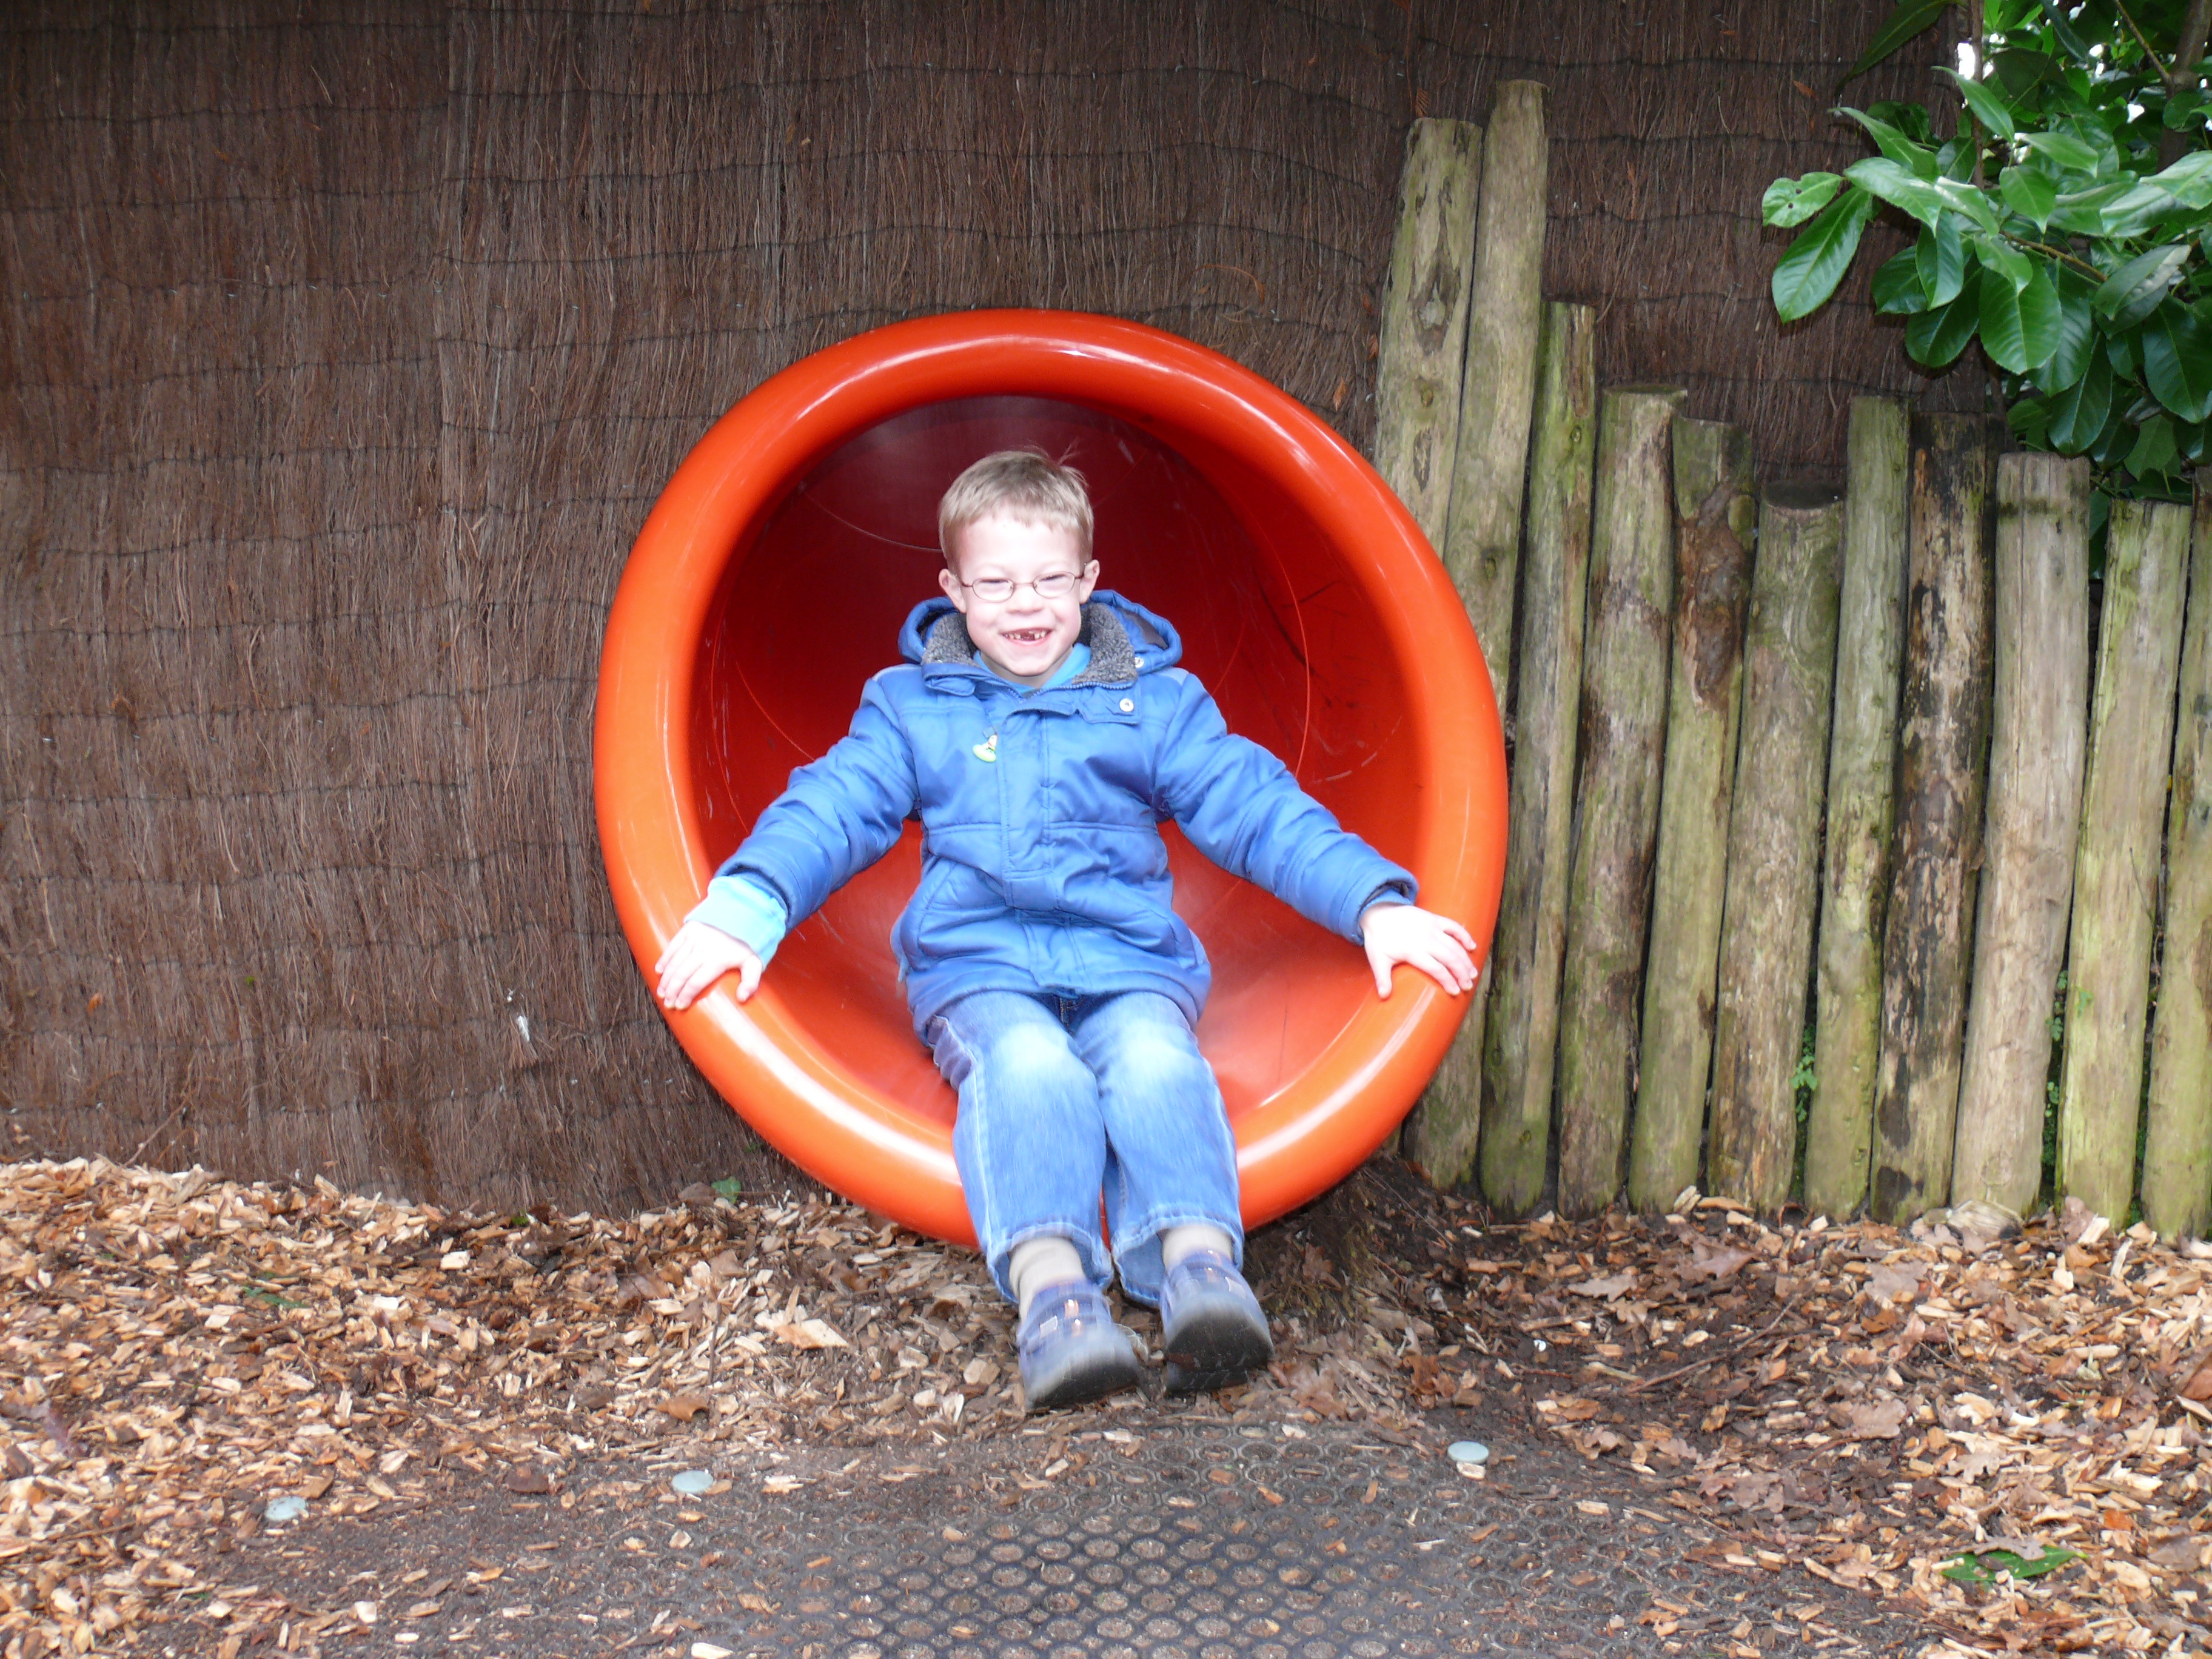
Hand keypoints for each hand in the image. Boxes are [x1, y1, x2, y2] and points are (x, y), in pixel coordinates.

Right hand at [654, 920, 763, 1009]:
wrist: (742, 914)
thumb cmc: (747, 943)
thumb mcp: (754, 962)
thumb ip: (751, 982)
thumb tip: (742, 998)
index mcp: (718, 959)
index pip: (695, 982)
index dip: (685, 996)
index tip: (679, 1006)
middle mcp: (703, 949)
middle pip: (681, 975)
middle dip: (672, 991)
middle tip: (668, 1003)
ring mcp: (693, 938)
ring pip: (674, 963)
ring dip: (665, 979)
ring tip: (662, 992)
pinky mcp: (688, 929)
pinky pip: (672, 946)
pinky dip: (664, 960)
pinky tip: (659, 971)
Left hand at [1360, 902, 1478, 997]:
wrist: (1377, 912)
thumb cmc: (1378, 939)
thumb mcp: (1377, 959)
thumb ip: (1382, 979)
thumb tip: (1383, 997)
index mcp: (1412, 950)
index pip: (1436, 969)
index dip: (1448, 981)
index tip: (1455, 991)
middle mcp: (1425, 939)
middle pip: (1450, 958)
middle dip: (1461, 974)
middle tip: (1468, 986)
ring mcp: (1431, 927)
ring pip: (1454, 945)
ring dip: (1466, 960)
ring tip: (1473, 974)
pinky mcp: (1434, 918)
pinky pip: (1454, 926)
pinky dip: (1464, 935)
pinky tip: (1472, 947)